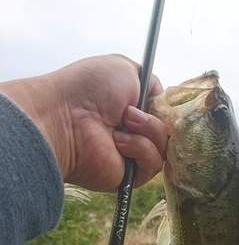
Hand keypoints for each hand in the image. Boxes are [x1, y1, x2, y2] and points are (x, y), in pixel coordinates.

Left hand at [0, 54, 167, 191]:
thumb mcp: (126, 69)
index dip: (167, 110)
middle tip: (131, 112)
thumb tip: (162, 101)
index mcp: (131, 109)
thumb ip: (151, 82)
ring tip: (123, 123)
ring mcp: (132, 155)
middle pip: (168, 132)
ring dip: (148, 131)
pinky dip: (141, 149)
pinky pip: (153, 164)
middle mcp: (132, 132)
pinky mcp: (130, 176)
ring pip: (164, 147)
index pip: (163, 114)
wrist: (65, 117)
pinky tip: (118, 142)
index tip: (161, 103)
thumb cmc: (90, 88)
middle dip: (156, 119)